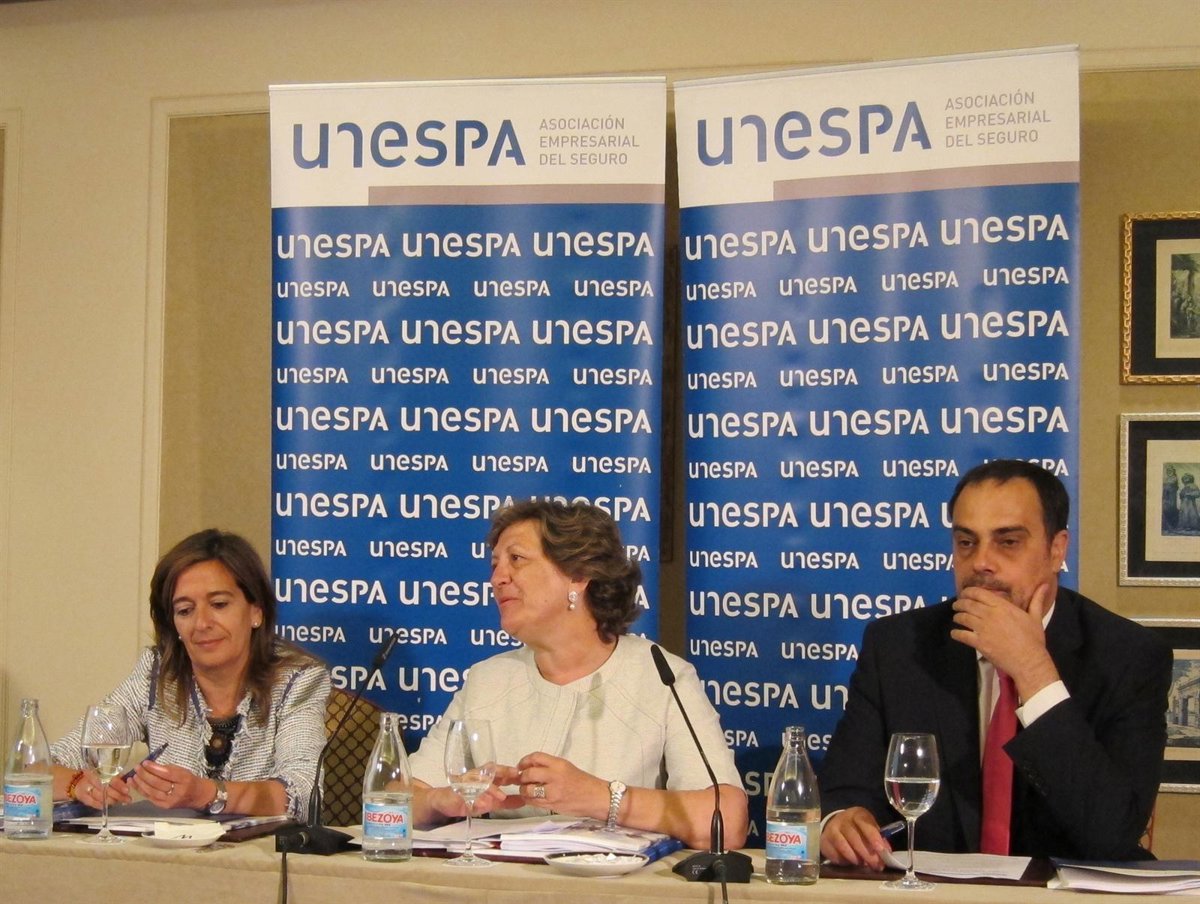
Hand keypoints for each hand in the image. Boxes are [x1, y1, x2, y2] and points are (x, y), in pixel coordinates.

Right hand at [73, 771, 132, 808]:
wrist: (75, 782)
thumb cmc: (94, 776)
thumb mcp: (104, 772)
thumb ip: (115, 776)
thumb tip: (127, 781)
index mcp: (99, 772)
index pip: (110, 779)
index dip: (119, 785)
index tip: (127, 790)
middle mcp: (92, 780)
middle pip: (106, 789)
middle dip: (118, 795)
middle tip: (128, 799)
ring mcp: (86, 790)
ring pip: (100, 797)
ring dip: (112, 801)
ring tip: (121, 802)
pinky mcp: (83, 798)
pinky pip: (93, 803)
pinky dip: (101, 805)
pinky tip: (109, 806)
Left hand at [131, 760, 209, 809]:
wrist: (197, 796)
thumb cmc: (189, 780)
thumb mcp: (182, 771)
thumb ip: (167, 769)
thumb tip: (150, 766)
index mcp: (184, 780)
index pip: (167, 773)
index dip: (154, 768)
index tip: (145, 762)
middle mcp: (177, 792)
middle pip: (157, 783)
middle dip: (145, 775)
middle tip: (137, 768)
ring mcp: (170, 801)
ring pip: (152, 792)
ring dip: (140, 783)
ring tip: (133, 776)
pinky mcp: (164, 806)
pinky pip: (150, 798)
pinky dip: (142, 791)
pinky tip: (136, 785)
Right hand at [429, 764, 523, 819]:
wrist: (445, 802)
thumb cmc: (469, 798)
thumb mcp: (491, 802)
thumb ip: (507, 802)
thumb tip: (524, 801)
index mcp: (485, 778)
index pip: (500, 771)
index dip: (511, 772)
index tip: (524, 774)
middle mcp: (477, 777)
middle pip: (491, 771)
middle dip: (503, 772)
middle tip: (515, 775)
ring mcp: (467, 784)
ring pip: (480, 783)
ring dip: (491, 789)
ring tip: (501, 796)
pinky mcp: (458, 793)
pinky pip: (467, 795)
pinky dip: (475, 800)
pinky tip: (482, 805)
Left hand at [515, 751, 607, 819]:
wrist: (595, 797)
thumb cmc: (583, 782)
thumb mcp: (567, 767)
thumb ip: (549, 766)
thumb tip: (530, 767)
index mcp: (559, 764)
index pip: (536, 757)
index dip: (524, 761)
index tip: (521, 765)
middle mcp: (555, 776)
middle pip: (529, 773)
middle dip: (521, 777)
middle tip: (521, 779)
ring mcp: (553, 792)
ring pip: (528, 790)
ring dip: (523, 790)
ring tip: (526, 790)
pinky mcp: (552, 805)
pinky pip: (533, 802)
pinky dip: (528, 800)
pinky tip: (531, 798)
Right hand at [821, 807, 890, 869]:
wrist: (836, 824)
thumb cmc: (858, 829)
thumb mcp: (869, 829)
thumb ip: (879, 840)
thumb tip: (887, 853)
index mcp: (857, 814)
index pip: (865, 823)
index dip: (873, 836)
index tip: (881, 850)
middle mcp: (843, 819)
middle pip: (854, 837)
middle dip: (867, 854)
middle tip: (876, 865)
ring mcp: (831, 829)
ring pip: (843, 846)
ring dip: (855, 858)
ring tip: (863, 864)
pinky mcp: (824, 841)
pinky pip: (834, 854)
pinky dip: (844, 861)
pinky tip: (850, 863)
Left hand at [950, 583, 1059, 698]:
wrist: (1029, 660)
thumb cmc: (1033, 639)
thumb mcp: (1035, 617)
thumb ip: (1036, 600)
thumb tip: (1044, 585)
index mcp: (1002, 606)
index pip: (979, 593)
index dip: (968, 592)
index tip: (965, 594)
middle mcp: (989, 614)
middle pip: (967, 604)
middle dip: (959, 604)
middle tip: (956, 605)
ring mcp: (982, 628)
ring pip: (963, 618)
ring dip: (957, 617)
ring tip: (956, 617)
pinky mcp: (979, 642)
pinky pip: (962, 635)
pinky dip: (956, 633)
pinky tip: (955, 633)